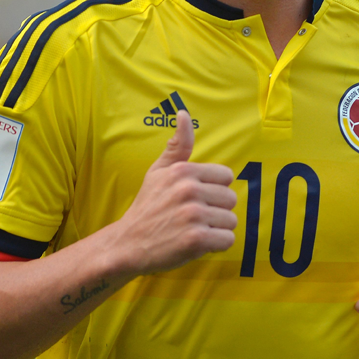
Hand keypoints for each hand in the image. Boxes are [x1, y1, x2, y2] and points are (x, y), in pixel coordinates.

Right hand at [110, 110, 237, 275]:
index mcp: (184, 171)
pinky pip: (228, 239)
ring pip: (231, 220)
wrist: (127, 244)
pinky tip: (199, 243)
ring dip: (217, 229)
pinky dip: (217, 245)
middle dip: (217, 211)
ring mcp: (193, 215)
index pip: (226, 176)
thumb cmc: (147, 206)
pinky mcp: (196, 239)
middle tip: (194, 218)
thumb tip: (183, 114)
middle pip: (231, 199)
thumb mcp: (158, 171)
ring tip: (195, 230)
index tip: (197, 198)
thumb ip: (177, 145)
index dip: (214, 190)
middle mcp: (190, 190)